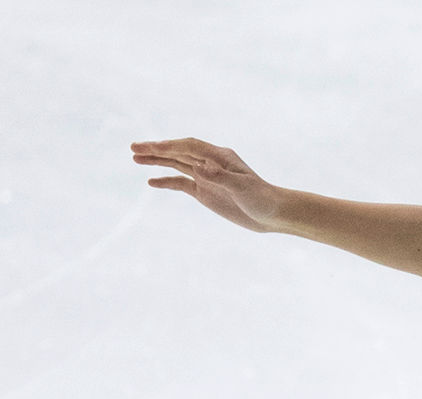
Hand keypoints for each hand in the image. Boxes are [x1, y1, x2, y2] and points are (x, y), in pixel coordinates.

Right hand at [130, 138, 285, 232]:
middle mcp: (210, 163)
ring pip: (176, 164)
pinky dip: (166, 181)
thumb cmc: (262, 198)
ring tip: (134, 157)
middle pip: (178, 152)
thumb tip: (199, 167)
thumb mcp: (242, 188)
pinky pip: (181, 183)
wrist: (273, 214)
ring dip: (157, 161)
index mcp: (219, 157)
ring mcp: (206, 177)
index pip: (189, 146)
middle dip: (156, 149)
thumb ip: (220, 177)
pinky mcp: (204, 192)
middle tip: (133, 147)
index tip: (151, 147)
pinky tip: (151, 182)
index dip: (169, 146)